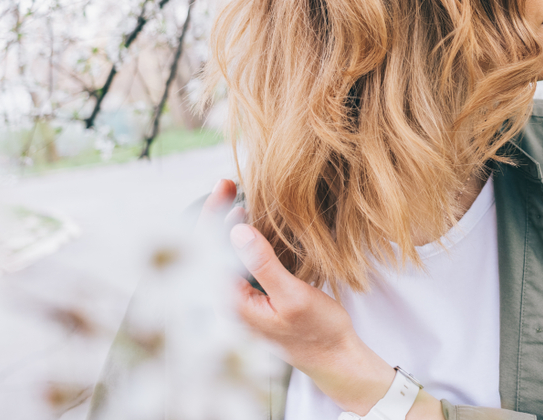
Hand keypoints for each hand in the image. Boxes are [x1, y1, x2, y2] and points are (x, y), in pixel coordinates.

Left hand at [200, 179, 443, 418]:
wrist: (334, 357)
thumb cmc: (317, 333)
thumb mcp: (294, 296)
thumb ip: (265, 265)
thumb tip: (238, 231)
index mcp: (232, 307)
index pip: (208, 255)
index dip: (212, 217)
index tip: (224, 190)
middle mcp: (228, 304)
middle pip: (208, 252)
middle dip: (214, 216)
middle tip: (227, 185)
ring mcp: (238, 301)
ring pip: (220, 257)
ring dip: (224, 226)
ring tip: (232, 197)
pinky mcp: (250, 298)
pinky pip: (234, 265)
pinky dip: (236, 241)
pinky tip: (245, 225)